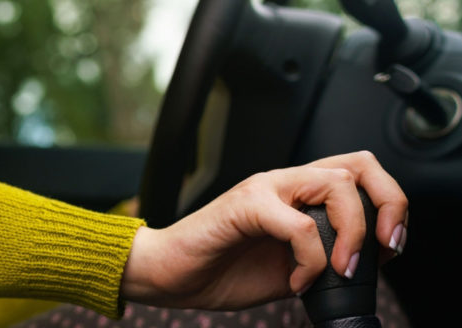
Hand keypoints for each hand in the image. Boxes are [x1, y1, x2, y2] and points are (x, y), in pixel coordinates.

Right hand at [120, 151, 407, 309]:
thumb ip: (324, 260)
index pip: (360, 174)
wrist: (167, 274)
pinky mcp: (245, 205)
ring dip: (350, 233)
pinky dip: (310, 260)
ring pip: (335, 184)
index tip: (389, 248)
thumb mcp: (289, 269)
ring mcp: (264, 190)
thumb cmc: (216, 269)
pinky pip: (299, 225)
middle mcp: (284, 184)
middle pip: (359, 165)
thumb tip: (366, 266)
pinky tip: (295, 280)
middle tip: (381, 248)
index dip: (389, 206)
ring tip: (337, 269)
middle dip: (387, 206)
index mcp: (297, 195)